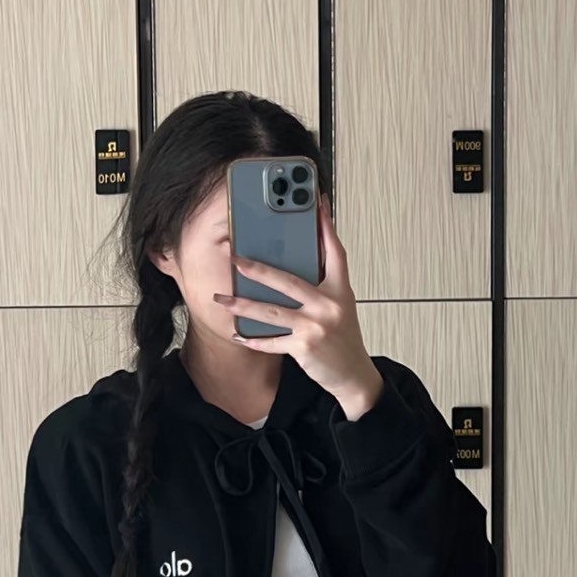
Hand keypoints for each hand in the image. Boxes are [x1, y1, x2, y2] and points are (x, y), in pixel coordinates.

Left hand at [215, 198, 383, 420]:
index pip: (334, 252)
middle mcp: (329, 305)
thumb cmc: (342, 337)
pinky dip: (253, 339)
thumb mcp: (340, 305)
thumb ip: (323, 283)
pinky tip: (236, 334)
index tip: (318, 202)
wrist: (353, 374)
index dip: (326, 226)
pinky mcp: (304, 347)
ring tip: (222, 299)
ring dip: (243, 305)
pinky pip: (272, 341)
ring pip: (271, 312)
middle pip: (289, 281)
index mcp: (339, 290)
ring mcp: (316, 326)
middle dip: (258, 268)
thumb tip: (298, 260)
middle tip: (235, 259)